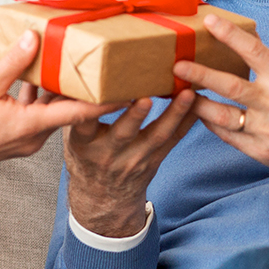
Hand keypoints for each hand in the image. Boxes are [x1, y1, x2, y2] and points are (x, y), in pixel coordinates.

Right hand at [0, 31, 125, 170]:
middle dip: (85, 93)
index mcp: (32, 125)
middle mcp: (35, 136)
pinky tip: (35, 80)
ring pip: (51, 113)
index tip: (126, 94)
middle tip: (105, 75)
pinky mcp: (18, 138)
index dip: (104, 104)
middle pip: (68, 111)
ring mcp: (27, 140)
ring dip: (59, 94)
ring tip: (73, 70)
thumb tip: (34, 39)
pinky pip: (37, 116)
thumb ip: (14, 63)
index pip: (78, 114)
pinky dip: (40, 100)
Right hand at [64, 89, 197, 237]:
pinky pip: (173, 140)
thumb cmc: (86, 157)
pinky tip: (199, 103)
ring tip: (187, 94)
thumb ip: (74, 110)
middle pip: (124, 133)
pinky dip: (187, 121)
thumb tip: (69, 71)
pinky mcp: (154, 160)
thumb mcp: (71, 137)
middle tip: (145, 98)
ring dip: (174, 114)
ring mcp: (135, 159)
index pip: (85, 124)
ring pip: (157, 136)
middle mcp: (109, 153)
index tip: (101, 91)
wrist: (102, 197)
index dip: (94, 109)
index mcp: (84, 143)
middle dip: (135, 116)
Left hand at [172, 14, 268, 211]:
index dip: (228, 34)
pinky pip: (228, 135)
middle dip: (199, 74)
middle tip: (177, 65)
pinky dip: (213, 124)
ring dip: (198, 104)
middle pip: (228, 85)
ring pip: (221, 115)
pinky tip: (202, 115)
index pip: (253, 51)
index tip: (209, 22)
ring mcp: (266, 130)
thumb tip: (248, 50)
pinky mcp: (261, 151)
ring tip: (181, 93)